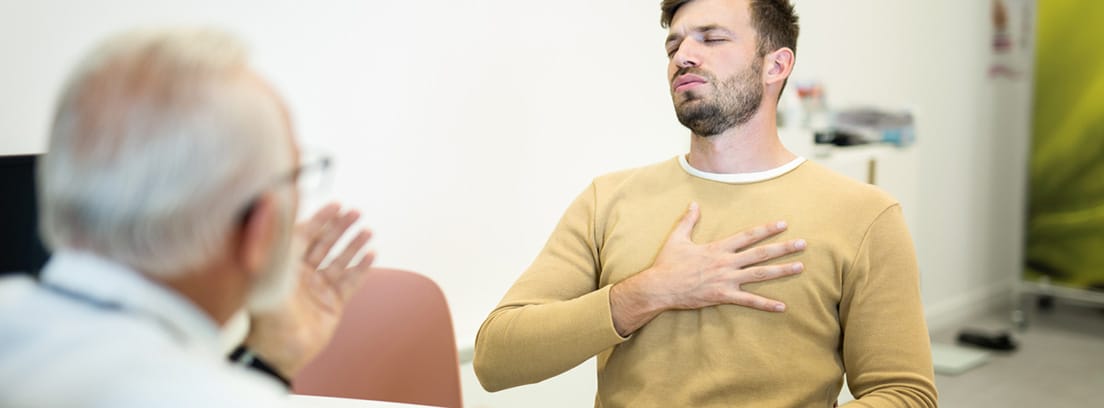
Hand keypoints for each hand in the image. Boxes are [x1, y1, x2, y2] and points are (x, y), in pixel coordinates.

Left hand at [245, 203, 375, 377]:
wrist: (280, 352)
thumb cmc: (268, 317)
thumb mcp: (271, 279)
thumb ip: (278, 248)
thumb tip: (279, 217)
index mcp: (284, 265)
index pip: (304, 234)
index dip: (320, 219)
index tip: (336, 206)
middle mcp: (302, 274)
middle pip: (325, 243)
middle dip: (341, 227)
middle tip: (356, 213)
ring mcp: (318, 288)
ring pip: (340, 260)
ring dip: (354, 245)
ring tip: (367, 231)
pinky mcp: (332, 304)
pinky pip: (350, 282)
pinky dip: (361, 268)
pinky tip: (371, 255)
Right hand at [610, 202, 805, 335]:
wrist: (659, 287)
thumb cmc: (668, 263)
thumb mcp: (677, 238)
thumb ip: (688, 220)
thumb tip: (694, 204)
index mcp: (718, 248)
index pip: (748, 236)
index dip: (767, 229)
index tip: (783, 224)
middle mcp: (726, 262)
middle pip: (760, 253)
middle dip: (783, 248)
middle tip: (803, 244)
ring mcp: (726, 280)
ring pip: (760, 274)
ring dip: (782, 271)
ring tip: (800, 267)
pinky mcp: (723, 296)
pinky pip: (749, 301)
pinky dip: (766, 304)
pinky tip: (782, 306)